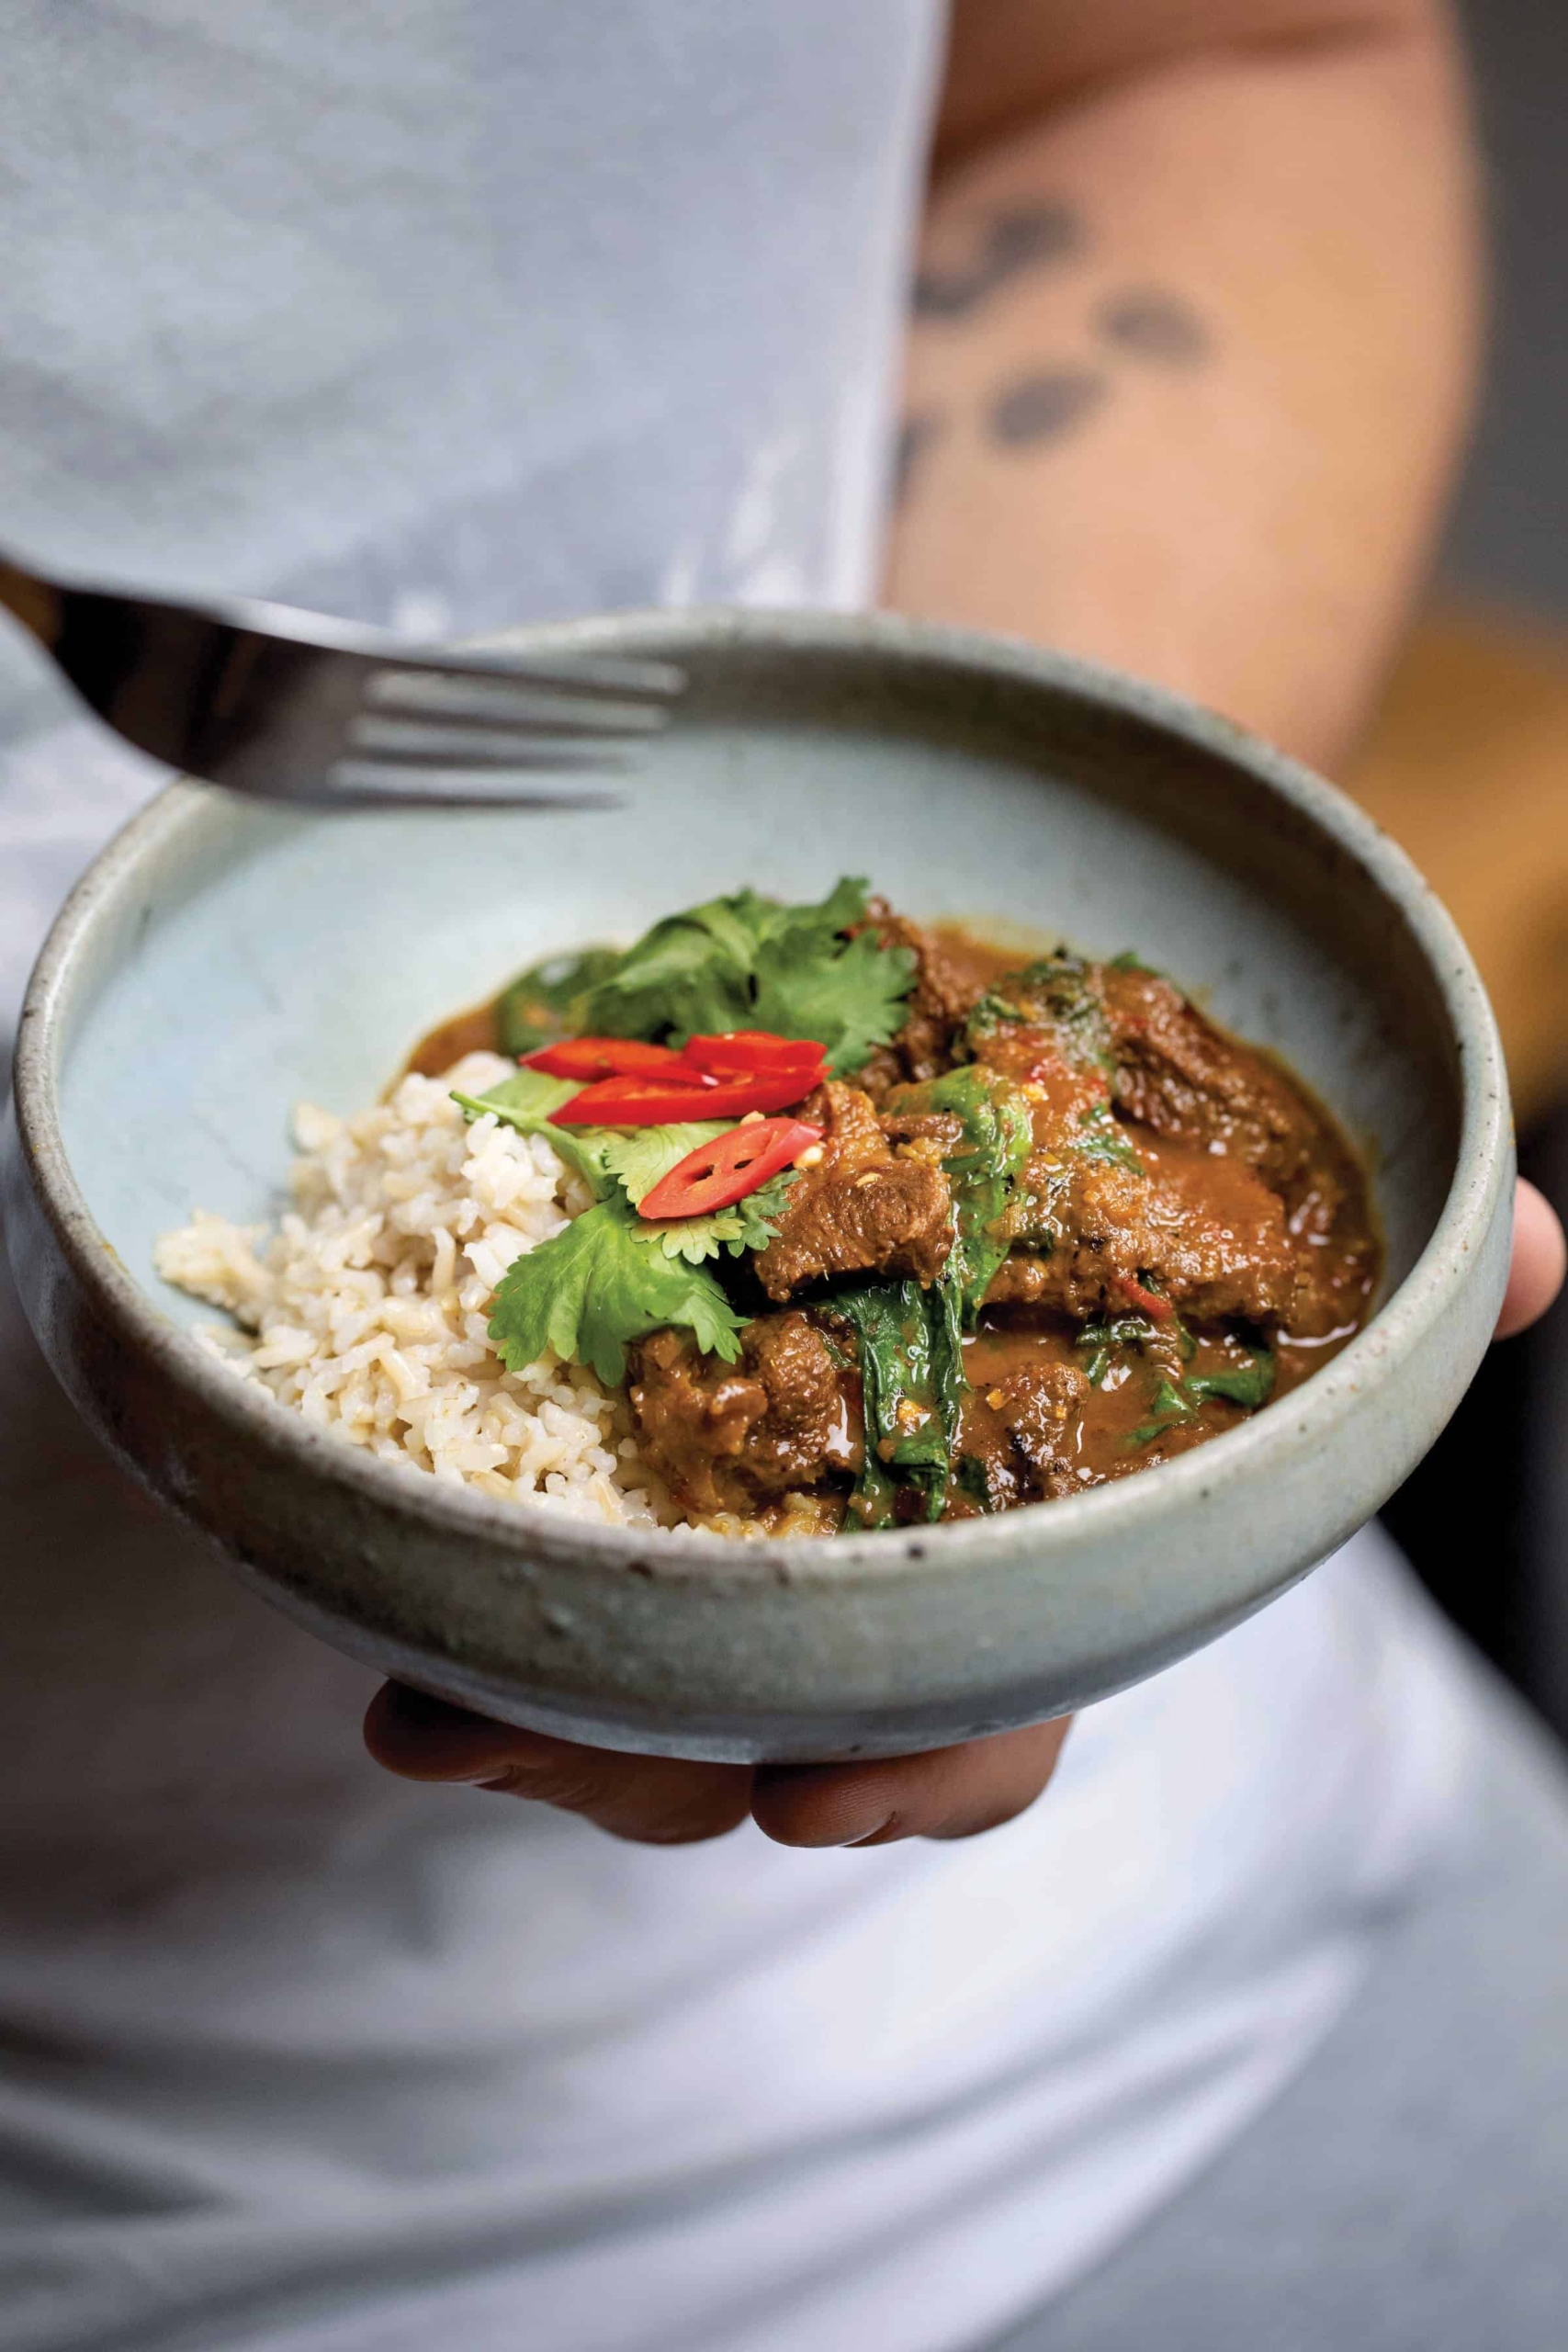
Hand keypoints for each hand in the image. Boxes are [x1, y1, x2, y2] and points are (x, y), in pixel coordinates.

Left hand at [365, 1179, 1564, 1846]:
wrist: (1020, 1001)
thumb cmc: (1150, 1133)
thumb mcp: (1269, 1197)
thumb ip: (1379, 1265)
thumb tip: (1523, 1249)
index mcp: (1029, 1537)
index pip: (1002, 1695)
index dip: (929, 1769)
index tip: (834, 1796)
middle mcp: (881, 1535)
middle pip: (776, 1706)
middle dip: (670, 1763)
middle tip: (567, 1766)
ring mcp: (747, 1481)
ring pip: (644, 1646)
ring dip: (537, 1695)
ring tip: (432, 1711)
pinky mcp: (634, 1396)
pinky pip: (547, 1514)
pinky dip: (463, 1565)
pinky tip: (378, 1581)